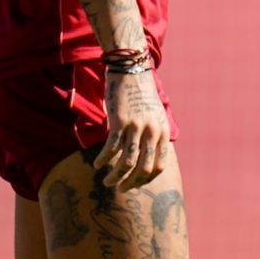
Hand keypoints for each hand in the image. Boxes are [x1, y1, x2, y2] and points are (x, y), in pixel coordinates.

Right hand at [96, 69, 171, 188]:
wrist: (131, 70)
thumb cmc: (140, 95)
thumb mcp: (154, 115)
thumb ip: (152, 134)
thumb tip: (145, 154)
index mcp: (162, 133)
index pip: (159, 166)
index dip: (145, 179)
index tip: (134, 183)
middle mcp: (152, 132)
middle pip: (144, 168)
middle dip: (131, 183)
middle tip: (120, 188)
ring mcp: (137, 127)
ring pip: (127, 162)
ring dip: (116, 176)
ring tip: (106, 181)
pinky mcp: (120, 121)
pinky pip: (111, 148)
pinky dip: (104, 159)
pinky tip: (97, 164)